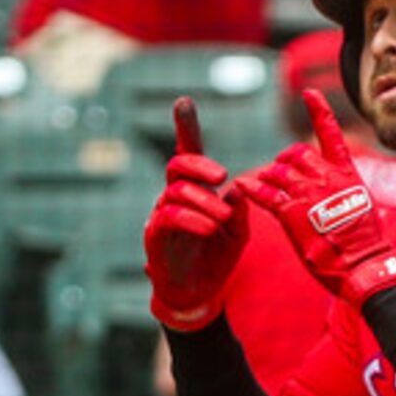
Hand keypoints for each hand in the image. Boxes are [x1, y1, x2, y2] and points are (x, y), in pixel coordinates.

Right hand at [144, 98, 246, 331]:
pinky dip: (193, 219)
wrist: (198, 293)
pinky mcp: (155, 235)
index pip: (188, 153)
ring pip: (177, 191)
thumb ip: (240, 211)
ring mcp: (162, 214)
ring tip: (222, 219)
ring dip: (204, 201)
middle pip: (178, 164)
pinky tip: (209, 227)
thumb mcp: (238, 233)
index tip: (183, 102)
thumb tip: (236, 189)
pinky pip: (170, 216)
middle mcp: (174, 196)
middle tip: (223, 175)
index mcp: (195, 190)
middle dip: (200, 164)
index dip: (185, 128)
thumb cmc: (217, 259)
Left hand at [236, 92, 395, 304]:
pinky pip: (265, 193)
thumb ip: (345, 191)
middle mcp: (327, 177)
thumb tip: (337, 189)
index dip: (318, 110)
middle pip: (296, 153)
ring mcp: (308, 194)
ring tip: (263, 183)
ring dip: (268, 175)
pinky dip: (251, 188)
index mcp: (347, 173)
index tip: (309, 93)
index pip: (331, 133)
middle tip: (278, 171)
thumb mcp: (362, 207)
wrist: (363, 266)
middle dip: (285, 160)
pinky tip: (241, 185)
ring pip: (278, 172)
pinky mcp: (291, 213)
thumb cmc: (365, 244)